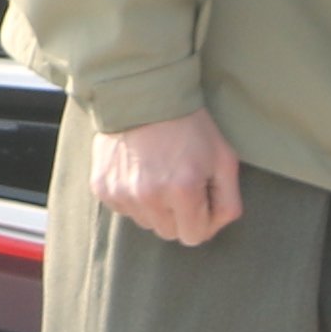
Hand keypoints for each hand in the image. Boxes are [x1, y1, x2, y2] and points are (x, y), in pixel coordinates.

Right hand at [94, 109, 241, 246]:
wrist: (144, 94)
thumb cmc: (190, 125)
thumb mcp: (224, 159)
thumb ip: (228, 202)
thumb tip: (213, 228)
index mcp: (183, 191)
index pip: (194, 237)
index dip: (203, 219)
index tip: (202, 197)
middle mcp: (149, 196)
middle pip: (169, 233)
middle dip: (180, 215)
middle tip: (181, 182)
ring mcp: (122, 193)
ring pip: (146, 223)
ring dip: (156, 207)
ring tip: (159, 173)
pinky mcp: (102, 187)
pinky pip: (124, 209)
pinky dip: (134, 197)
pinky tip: (140, 170)